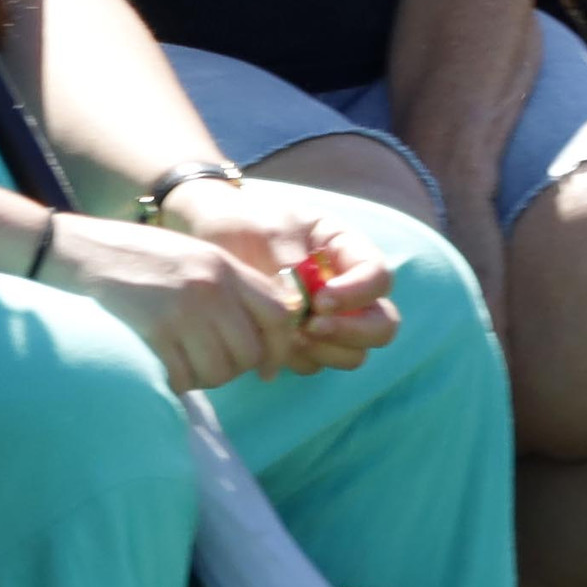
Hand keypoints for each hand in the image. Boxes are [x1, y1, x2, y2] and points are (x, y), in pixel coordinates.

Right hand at [37, 213, 315, 390]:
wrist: (87, 249)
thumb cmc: (144, 256)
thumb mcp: (199, 257)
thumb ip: (232, 286)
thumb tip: (261, 330)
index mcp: (228, 267)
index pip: (278, 315)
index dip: (280, 349)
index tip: (268, 370)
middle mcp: (213, 288)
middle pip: (249, 350)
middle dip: (237, 370)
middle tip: (218, 370)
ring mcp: (184, 310)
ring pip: (219, 370)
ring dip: (208, 380)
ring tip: (192, 371)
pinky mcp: (154, 330)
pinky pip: (183, 375)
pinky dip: (180, 383)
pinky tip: (170, 374)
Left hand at [158, 174, 401, 371]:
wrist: (204, 236)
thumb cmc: (240, 223)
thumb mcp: (268, 232)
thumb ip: (291, 268)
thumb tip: (304, 310)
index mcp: (346, 249)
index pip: (378, 277)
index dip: (358, 294)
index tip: (320, 299)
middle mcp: (346, 287)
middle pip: (382, 324)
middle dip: (352, 332)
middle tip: (310, 328)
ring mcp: (326, 318)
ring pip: (354, 352)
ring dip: (327, 351)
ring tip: (290, 338)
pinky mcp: (300, 340)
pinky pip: (316, 363)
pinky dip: (300, 360)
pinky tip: (272, 346)